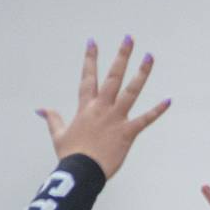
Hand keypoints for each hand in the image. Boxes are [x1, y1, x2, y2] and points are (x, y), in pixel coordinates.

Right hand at [37, 37, 169, 178]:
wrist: (81, 171)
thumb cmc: (71, 155)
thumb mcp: (58, 134)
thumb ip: (53, 119)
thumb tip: (41, 109)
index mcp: (85, 107)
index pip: (88, 77)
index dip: (91, 59)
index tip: (93, 42)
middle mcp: (102, 108)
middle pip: (113, 76)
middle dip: (121, 56)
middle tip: (129, 39)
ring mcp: (116, 119)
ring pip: (131, 91)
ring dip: (141, 73)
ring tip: (150, 57)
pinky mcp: (128, 133)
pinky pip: (145, 119)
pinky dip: (157, 110)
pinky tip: (168, 100)